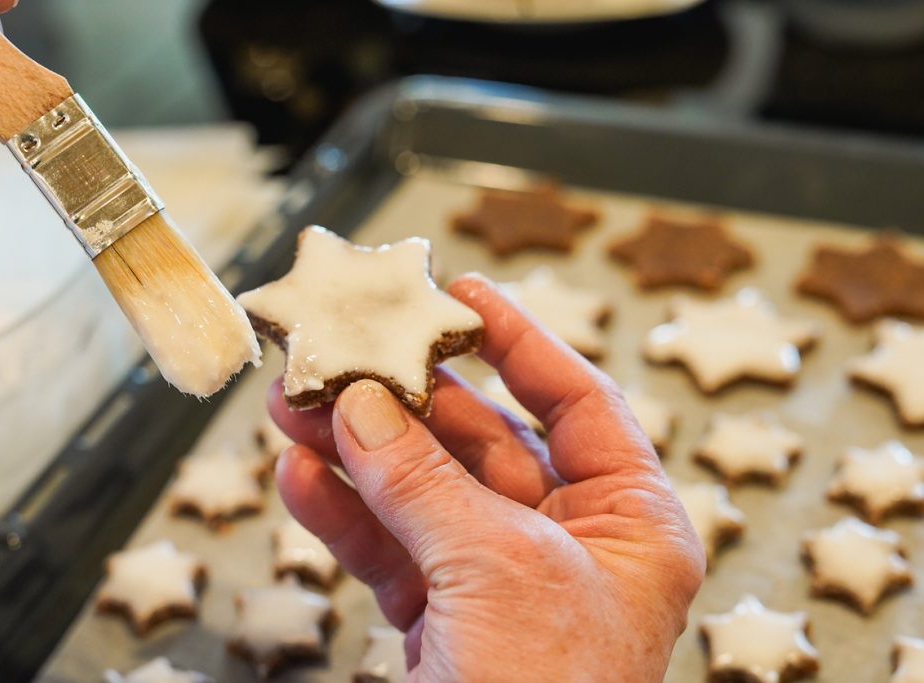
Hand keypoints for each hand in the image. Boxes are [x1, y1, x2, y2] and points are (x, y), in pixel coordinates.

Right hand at [269, 273, 705, 681]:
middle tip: (346, 349)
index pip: (575, 400)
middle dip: (405, 397)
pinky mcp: (442, 619)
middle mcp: (568, 542)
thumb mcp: (500, 571)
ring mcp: (500, 580)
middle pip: (479, 440)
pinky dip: (342, 512)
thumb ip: (426, 483)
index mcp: (629, 521)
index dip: (518, 340)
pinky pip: (388, 547)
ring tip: (295, 402)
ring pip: (420, 491)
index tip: (461, 293)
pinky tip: (301, 474)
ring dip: (355, 447)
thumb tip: (363, 407)